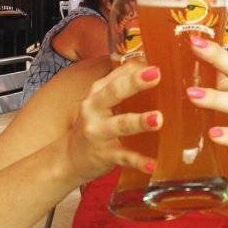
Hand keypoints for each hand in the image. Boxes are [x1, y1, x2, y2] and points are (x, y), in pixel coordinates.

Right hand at [65, 61, 162, 181]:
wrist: (69, 158)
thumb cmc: (95, 124)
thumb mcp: (102, 102)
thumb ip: (121, 84)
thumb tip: (149, 64)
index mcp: (98, 93)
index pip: (117, 74)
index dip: (137, 68)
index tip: (158, 63)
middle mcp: (94, 108)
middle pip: (114, 92)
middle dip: (135, 83)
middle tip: (156, 74)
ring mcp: (99, 132)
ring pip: (120, 124)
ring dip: (140, 121)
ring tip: (158, 119)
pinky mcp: (104, 155)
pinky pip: (124, 157)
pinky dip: (138, 161)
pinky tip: (152, 165)